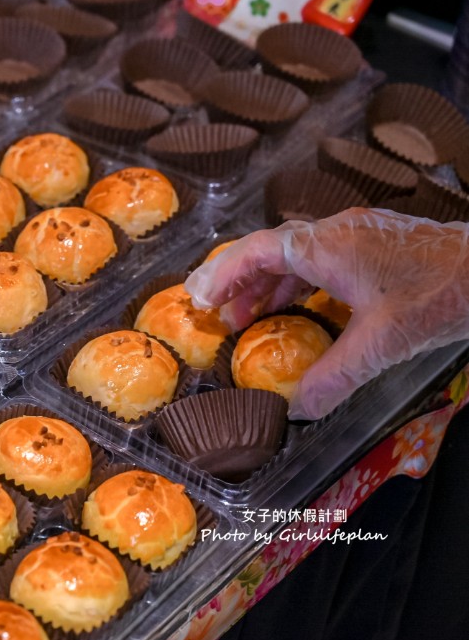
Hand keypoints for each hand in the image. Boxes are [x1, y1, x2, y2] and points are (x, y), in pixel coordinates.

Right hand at [185, 208, 468, 419]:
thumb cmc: (441, 295)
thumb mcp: (382, 344)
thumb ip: (334, 376)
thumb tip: (300, 408)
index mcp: (329, 246)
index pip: (258, 251)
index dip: (223, 275)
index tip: (200, 299)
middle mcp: (338, 231)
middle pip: (270, 249)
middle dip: (238, 280)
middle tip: (214, 311)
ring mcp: (358, 233)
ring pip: (296, 252)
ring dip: (267, 282)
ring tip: (248, 315)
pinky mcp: (376, 242)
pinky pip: (321, 256)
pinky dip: (297, 280)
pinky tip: (298, 305)